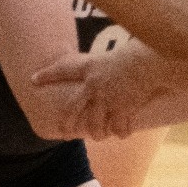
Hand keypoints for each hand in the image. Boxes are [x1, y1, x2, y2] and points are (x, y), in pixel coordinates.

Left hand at [32, 51, 166, 139]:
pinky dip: (122, 132)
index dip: (47, 74)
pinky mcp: (122, 109)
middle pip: (72, 110)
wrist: (154, 61)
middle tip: (63, 132)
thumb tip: (110, 68)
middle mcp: (94, 85)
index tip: (33, 79)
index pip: (63, 69)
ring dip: (98, 133)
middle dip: (66, 123)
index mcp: (92, 67)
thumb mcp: (119, 54)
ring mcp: (107, 99)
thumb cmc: (141, 51)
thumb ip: (109, 65)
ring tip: (100, 135)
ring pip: (94, 126)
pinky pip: (118, 129)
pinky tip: (123, 133)